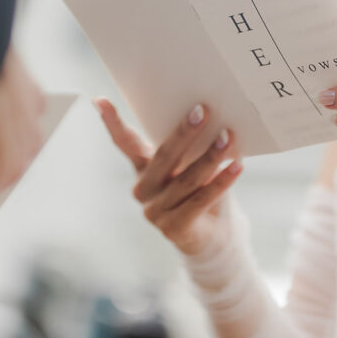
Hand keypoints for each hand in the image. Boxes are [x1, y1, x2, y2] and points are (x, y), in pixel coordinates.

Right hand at [95, 98, 242, 254]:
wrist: (215, 237)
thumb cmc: (203, 190)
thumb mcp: (193, 165)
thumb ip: (193, 148)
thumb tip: (213, 120)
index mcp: (143, 168)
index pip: (125, 143)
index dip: (112, 123)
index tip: (99, 100)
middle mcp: (143, 189)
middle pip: (163, 157)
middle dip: (184, 133)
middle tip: (202, 110)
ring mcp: (155, 211)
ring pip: (186, 179)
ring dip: (210, 157)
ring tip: (228, 137)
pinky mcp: (173, 228)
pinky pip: (200, 200)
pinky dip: (221, 182)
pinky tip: (236, 167)